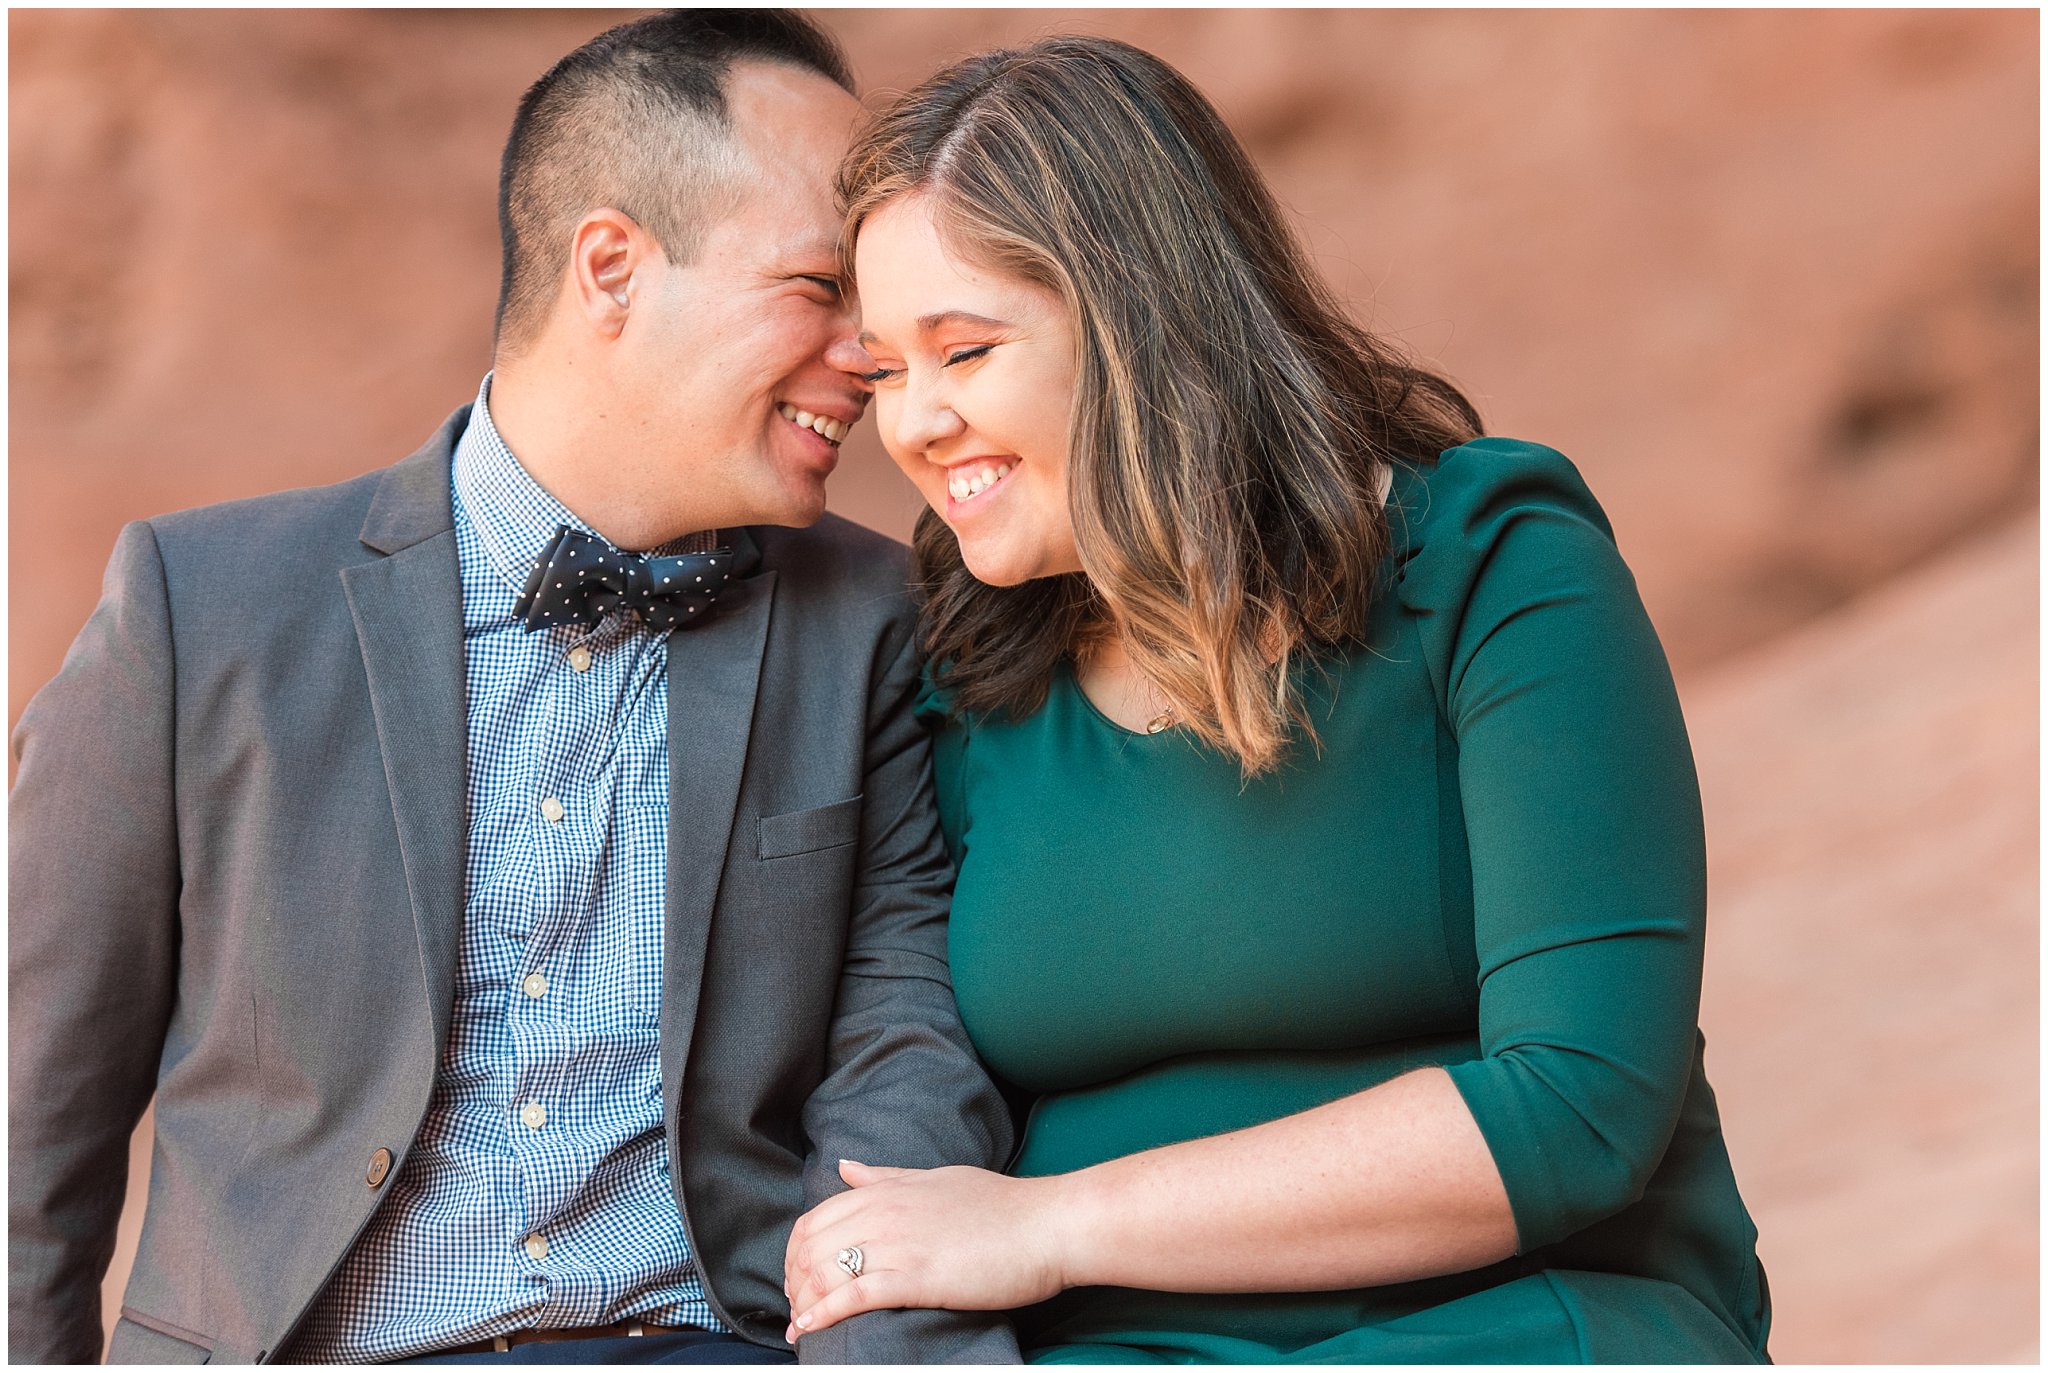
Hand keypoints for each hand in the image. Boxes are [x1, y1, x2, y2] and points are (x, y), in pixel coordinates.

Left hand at [783, 1159, 1071, 1340]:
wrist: (1047, 1225)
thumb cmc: (1001, 1205)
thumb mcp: (936, 1178)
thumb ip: (887, 1176)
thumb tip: (845, 1167)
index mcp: (886, 1189)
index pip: (816, 1218)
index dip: (796, 1252)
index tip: (798, 1276)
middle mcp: (884, 1212)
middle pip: (811, 1247)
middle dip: (793, 1282)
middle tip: (797, 1307)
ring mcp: (898, 1243)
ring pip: (824, 1272)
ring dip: (803, 1303)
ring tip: (801, 1326)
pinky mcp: (916, 1276)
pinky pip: (853, 1295)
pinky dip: (823, 1314)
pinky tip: (811, 1329)